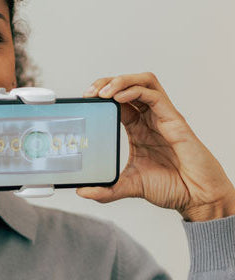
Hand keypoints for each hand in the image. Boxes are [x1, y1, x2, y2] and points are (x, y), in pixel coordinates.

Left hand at [77, 72, 234, 221]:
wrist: (197, 198)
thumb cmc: (171, 187)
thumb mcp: (129, 186)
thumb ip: (106, 190)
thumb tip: (83, 192)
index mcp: (137, 128)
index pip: (117, 100)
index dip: (100, 95)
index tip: (85, 99)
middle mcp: (149, 118)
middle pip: (128, 85)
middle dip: (106, 82)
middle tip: (89, 93)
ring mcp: (162, 117)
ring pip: (143, 82)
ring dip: (120, 81)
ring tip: (103, 91)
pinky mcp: (174, 120)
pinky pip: (154, 95)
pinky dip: (134, 91)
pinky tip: (118, 98)